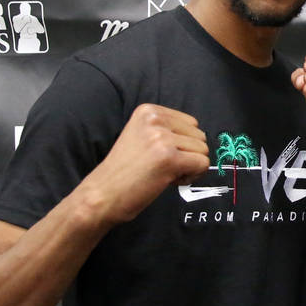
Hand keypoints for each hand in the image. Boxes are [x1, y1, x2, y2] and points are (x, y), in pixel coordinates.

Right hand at [79, 103, 209, 225]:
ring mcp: (162, 138)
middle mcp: (155, 119)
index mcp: (148, 111)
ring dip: (189, 166)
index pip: (191, 123)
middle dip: (188, 155)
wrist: (102, 195)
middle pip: (199, 136)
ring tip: (163, 173)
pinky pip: (202, 164)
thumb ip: (167, 130)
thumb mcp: (142, 137)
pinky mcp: (169, 158)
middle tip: (162, 167)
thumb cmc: (124, 172)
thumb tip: (201, 136)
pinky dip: (192, 176)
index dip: (183, 144)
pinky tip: (169, 180)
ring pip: (203, 150)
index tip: (162, 156)